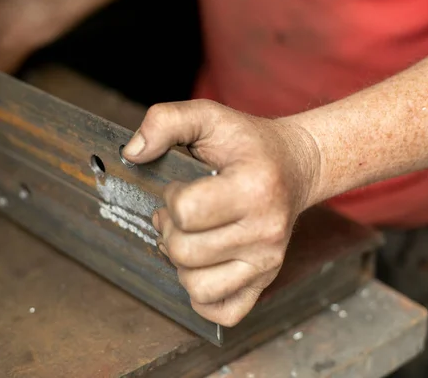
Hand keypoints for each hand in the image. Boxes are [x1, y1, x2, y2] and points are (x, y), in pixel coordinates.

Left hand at [122, 100, 321, 325]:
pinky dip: (203, 296)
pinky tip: (203, 266)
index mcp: (252, 188)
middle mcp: (265, 230)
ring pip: (197, 287)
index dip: (171, 198)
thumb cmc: (249, 144)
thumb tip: (132, 152)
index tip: (181, 187)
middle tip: (180, 214)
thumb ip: (166, 122)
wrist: (296, 165)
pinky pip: (223, 311)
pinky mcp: (266, 280)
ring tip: (191, 237)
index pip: (185, 213)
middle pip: (185, 253)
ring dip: (181, 263)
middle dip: (169, 231)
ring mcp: (267, 261)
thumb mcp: (209, 116)